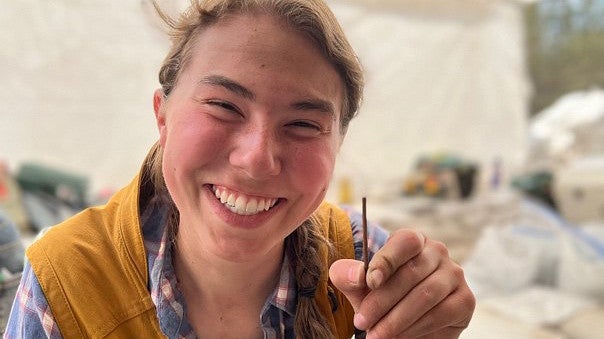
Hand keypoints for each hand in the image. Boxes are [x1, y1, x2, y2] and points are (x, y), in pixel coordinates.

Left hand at [329, 229, 474, 338]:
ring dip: (397, 319)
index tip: (369, 282)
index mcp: (412, 240)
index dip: (387, 260)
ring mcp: (454, 274)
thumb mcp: (360, 287)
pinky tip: (399, 337)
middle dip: (382, 301)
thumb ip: (350, 276)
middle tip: (362, 322)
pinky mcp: (465, 299)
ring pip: (425, 295)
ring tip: (376, 335)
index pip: (404, 242)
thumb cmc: (382, 297)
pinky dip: (416, 328)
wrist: (406, 324)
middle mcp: (437, 252)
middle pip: (411, 272)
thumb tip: (356, 274)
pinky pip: (441, 313)